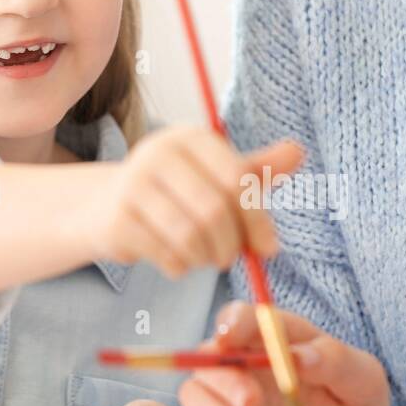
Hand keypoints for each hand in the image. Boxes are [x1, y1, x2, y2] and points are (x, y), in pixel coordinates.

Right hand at [84, 127, 303, 278]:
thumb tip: (298, 152)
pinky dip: (181, 267)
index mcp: (191, 138)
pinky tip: (177, 261)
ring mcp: (132, 185)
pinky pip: (166, 254)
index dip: (258, 219)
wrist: (107, 207)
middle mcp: (158, 152)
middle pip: (214, 210)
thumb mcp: (218, 176)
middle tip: (228, 258)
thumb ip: (257, 170)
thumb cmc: (176, 192)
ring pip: (190, 236)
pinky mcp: (117, 220)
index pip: (237, 178)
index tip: (268, 248)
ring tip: (204, 258)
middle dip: (230, 245)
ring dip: (205, 259)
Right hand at [179, 301, 390, 405]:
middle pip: (209, 355)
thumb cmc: (358, 404)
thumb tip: (301, 356)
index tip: (231, 334)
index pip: (244, 319)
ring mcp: (230, 400)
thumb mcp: (363, 378)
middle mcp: (247, 365)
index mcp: (278, 339)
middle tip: (250, 402)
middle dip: (223, 375)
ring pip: (196, 391)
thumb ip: (337, 360)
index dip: (233, 321)